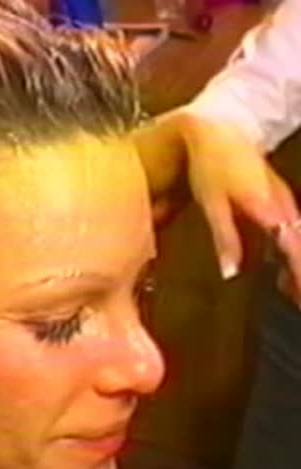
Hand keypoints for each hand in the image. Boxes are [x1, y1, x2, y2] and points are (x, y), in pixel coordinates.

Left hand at [137, 110, 300, 299]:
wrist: (219, 133)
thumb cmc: (213, 167)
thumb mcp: (214, 205)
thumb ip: (226, 239)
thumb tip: (231, 273)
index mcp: (270, 208)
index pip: (294, 249)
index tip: (300, 295)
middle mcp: (285, 205)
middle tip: (297, 300)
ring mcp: (287, 200)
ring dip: (299, 265)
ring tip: (294, 293)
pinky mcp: (282, 199)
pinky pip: (294, 230)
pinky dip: (293, 251)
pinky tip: (286, 269)